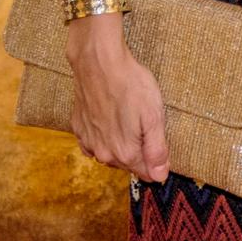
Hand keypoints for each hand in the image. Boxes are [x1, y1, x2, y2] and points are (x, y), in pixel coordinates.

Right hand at [67, 15, 169, 181]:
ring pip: (111, 154)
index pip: (146, 172)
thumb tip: (160, 176)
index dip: (158, 162)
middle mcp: (104, 154)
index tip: (162, 146)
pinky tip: (111, 122)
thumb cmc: (131, 86)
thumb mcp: (154, 116)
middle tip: (147, 126)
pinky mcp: (79, 128)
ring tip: (130, 120)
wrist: (99, 64)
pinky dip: (104, 137)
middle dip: (141, 152)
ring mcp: (89, 141)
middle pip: (129, 164)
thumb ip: (157, 150)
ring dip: (122, 144)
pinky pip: (95, 143)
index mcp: (125, 154)